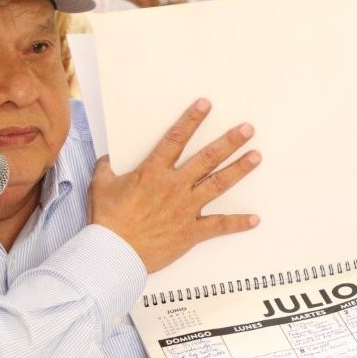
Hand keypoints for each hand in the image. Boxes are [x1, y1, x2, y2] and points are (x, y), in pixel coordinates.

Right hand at [89, 98, 261, 272]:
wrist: (114, 253)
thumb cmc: (107, 221)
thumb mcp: (100, 186)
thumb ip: (106, 167)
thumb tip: (107, 158)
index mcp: (153, 173)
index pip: (176, 139)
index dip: (191, 120)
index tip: (206, 105)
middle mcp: (174, 187)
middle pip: (207, 159)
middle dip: (229, 142)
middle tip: (247, 129)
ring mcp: (185, 209)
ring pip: (218, 184)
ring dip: (239, 169)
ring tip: (256, 156)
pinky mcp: (191, 232)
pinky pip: (219, 226)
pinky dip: (238, 223)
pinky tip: (255, 219)